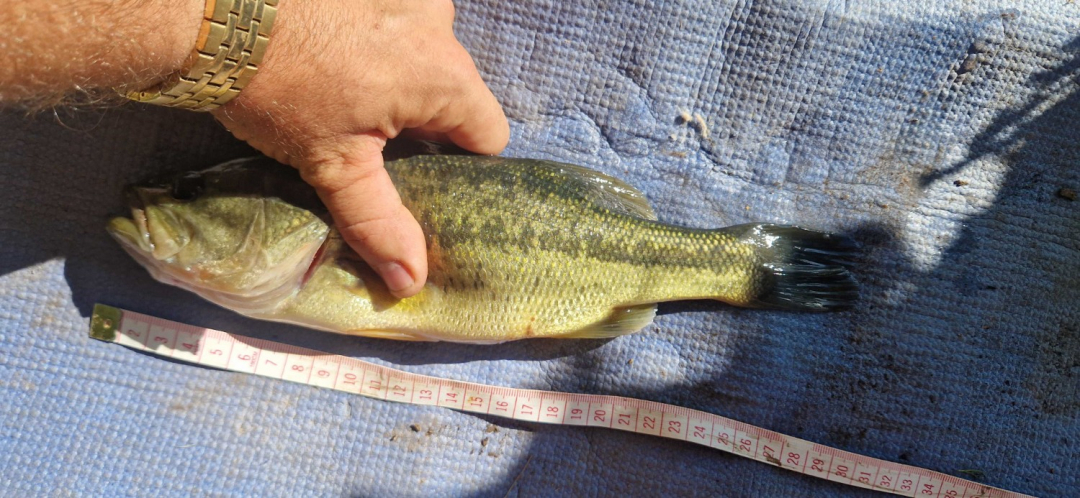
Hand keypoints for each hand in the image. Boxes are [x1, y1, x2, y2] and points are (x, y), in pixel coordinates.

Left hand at [212, 0, 508, 297]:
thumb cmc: (278, 88)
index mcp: (444, 76)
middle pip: (455, 92)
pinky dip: (374, 39)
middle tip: (371, 139)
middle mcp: (439, 23)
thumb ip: (379, 221)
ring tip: (345, 90)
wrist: (209, 11)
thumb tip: (411, 279)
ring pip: (424, 51)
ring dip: (398, 73)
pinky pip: (395, 18)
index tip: (421, 176)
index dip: (461, 165)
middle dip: (422, 118)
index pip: (489, 135)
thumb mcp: (332, 164)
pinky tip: (332, 50)